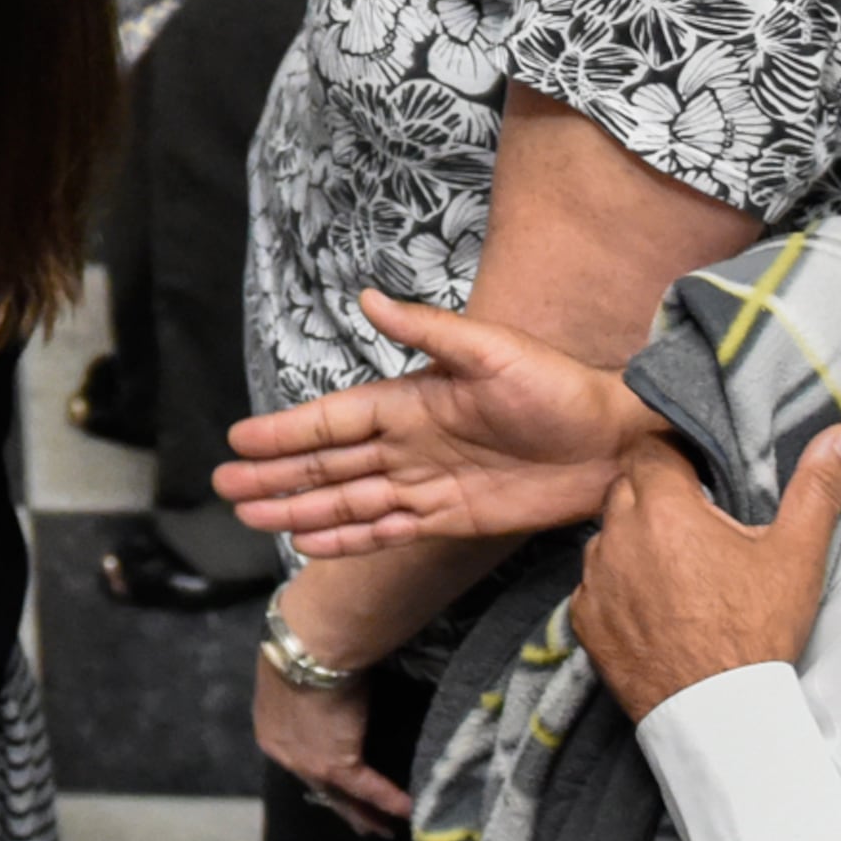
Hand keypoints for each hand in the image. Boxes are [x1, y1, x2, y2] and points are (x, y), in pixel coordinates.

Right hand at [217, 291, 655, 550]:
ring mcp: (428, 483)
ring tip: (253, 518)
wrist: (614, 442)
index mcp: (413, 399)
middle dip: (278, 476)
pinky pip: (389, 531)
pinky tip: (313, 545)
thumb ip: (428, 330)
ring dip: (301, 511)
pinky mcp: (452, 517)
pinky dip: (350, 540)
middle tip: (226, 486)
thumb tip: (366, 295)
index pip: (336, 420)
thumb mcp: (493, 349)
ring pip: (349, 502)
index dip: (287, 431)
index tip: (241, 439)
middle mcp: (410, 443)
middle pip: (329, 465)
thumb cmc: (558, 385)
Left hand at [251, 649, 408, 836]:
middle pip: (317, 785)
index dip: (317, 774)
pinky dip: (389, 800)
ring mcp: (309, 764)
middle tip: (360, 823)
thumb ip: (310, 691)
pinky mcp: (336, 764)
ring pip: (339, 795)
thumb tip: (328, 686)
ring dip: (362, 813)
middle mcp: (285, 754)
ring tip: (380, 829)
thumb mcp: (298, 673)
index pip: (297, 758)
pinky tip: (406, 810)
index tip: (333, 785)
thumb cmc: (302, 646)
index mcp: (272, 729)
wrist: (308, 646)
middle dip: (340, 805)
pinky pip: (367, 788)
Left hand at [571, 428, 840, 722]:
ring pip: (607, 536)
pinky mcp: (585, 622)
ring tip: (675, 570)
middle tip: (695, 525)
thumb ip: (816, 488)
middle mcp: (618, 536)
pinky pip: (593, 586)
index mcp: (665, 508)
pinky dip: (616, 589)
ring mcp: (596, 581)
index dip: (675, 457)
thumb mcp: (795, 555)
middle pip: (626, 489)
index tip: (699, 477)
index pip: (651, 450)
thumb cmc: (758, 632)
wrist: (721, 716)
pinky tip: (651, 607)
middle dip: (655, 496)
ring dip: (633, 541)